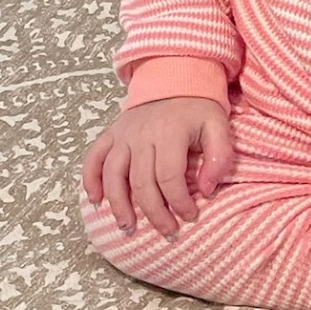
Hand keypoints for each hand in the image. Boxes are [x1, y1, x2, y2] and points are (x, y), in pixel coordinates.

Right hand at [80, 96, 234, 237]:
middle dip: (154, 213)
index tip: (191, 217)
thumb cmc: (198, 108)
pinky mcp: (111, 134)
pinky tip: (96, 200)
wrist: (175, 78)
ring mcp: (122, 134)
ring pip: (113, 175)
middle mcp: (141, 135)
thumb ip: (220, 156)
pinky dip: (90, 179)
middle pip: (141, 182)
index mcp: (169, 133)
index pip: (169, 177)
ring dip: (118, 204)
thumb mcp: (218, 126)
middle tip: (167, 232)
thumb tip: (207, 190)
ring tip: (127, 227)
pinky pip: (93, 158)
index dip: (179, 203)